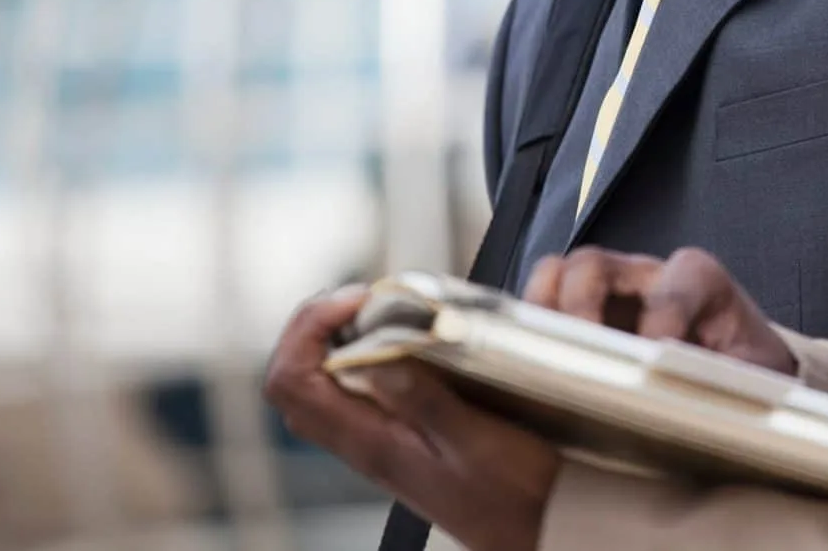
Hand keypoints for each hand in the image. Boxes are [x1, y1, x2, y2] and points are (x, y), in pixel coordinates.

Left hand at [262, 286, 559, 550]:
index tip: (359, 300)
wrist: (534, 532)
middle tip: (364, 299)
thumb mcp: (477, 442)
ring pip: (320, 385)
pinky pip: (352, 393)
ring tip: (380, 311)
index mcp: (371, 442)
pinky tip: (405, 343)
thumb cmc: (514, 495)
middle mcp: (363, 443)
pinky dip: (365, 356)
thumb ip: (425, 400)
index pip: (293, 381)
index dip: (311, 328)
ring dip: (337, 338)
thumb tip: (375, 356)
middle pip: (294, 380)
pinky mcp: (397, 441)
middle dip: (316, 326)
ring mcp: (376, 444)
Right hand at [524, 247, 797, 375]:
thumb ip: (728, 380)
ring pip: (556, 277)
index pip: (674, 283)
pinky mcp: (584, 319)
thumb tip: (687, 397)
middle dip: (579, 305)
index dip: (663, 317)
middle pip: (592, 263)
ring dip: (542, 314)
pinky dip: (532, 334)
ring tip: (543, 358)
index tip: (657, 357)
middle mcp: (646, 276)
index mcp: (699, 279)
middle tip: (581, 354)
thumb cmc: (748, 369)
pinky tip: (536, 368)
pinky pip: (543, 311)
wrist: (744, 370)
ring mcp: (609, 295)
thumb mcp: (754, 375)